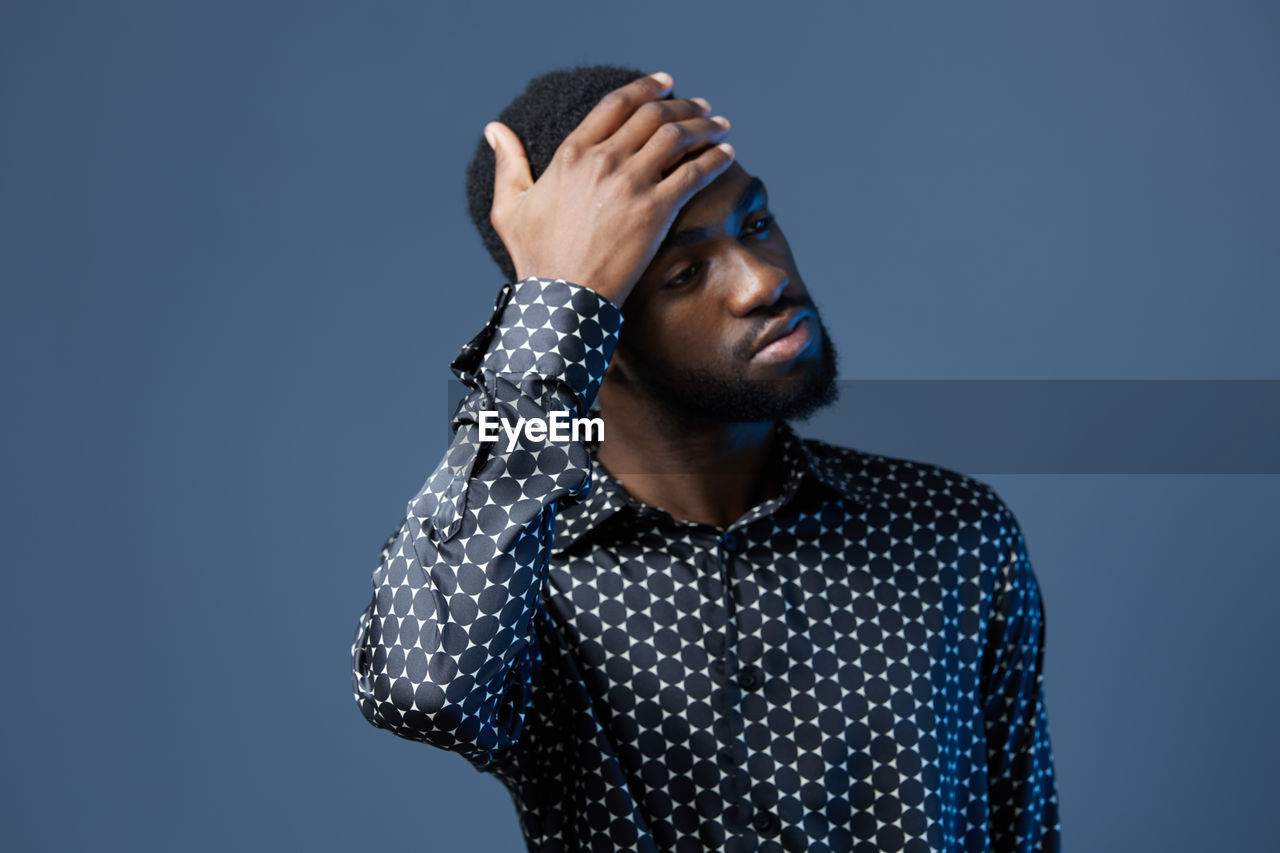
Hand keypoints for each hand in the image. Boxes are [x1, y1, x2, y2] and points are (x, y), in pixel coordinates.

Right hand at [484, 72, 734, 306]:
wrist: (563, 299)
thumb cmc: (536, 259)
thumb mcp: (509, 208)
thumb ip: (508, 164)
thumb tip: (495, 128)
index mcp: (571, 153)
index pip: (616, 104)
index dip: (646, 88)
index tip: (666, 83)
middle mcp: (603, 160)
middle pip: (654, 114)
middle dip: (683, 103)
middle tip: (702, 104)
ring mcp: (631, 184)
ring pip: (677, 136)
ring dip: (704, 124)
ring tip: (720, 124)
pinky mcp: (656, 210)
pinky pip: (694, 173)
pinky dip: (715, 158)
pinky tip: (728, 154)